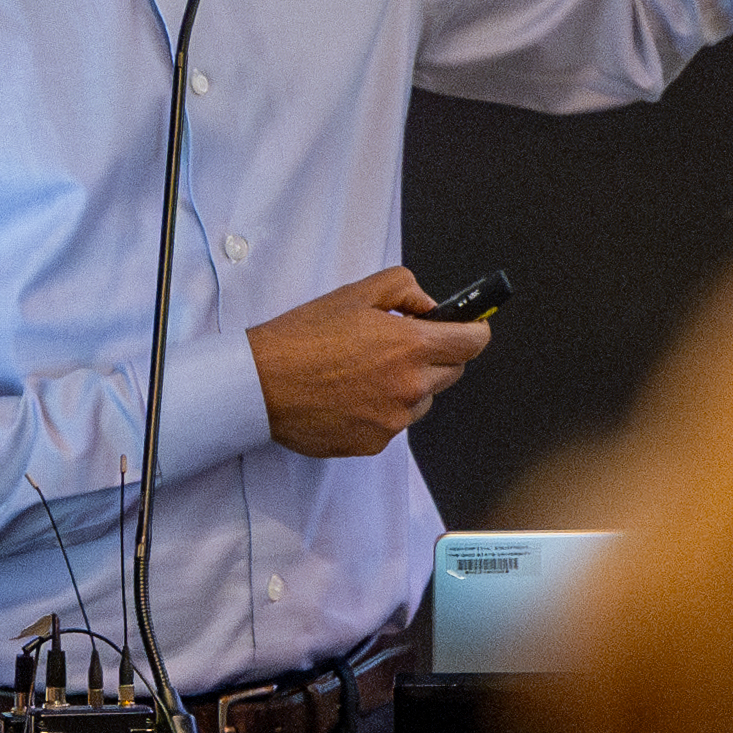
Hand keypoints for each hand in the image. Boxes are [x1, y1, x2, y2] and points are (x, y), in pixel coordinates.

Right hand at [249, 268, 490, 458]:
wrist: (259, 384)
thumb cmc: (303, 337)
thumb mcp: (356, 293)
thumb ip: (404, 290)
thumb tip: (430, 306)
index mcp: (412, 347)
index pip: (473, 343)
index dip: (473, 331)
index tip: (469, 327)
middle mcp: (411, 387)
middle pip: (453, 372)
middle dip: (438, 356)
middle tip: (401, 345)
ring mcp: (394, 419)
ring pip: (423, 400)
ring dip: (409, 386)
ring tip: (365, 372)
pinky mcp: (375, 442)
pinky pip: (394, 422)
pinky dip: (382, 409)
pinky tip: (350, 395)